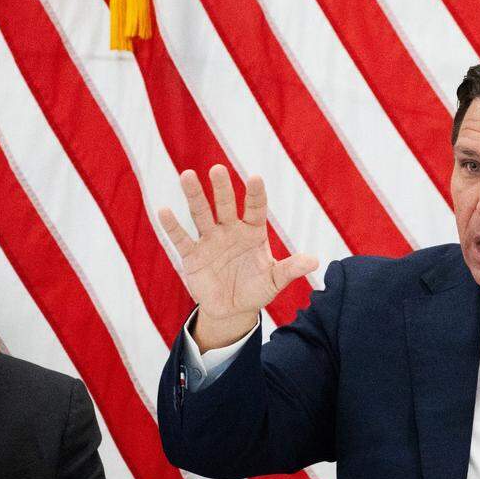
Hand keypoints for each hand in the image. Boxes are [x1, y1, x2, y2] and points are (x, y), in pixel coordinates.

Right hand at [157, 165, 316, 350]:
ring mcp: (210, 241)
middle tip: (217, 168)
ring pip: (201, 214)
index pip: (255, 208)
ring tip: (186, 175)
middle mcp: (230, 230)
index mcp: (253, 232)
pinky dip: (173, 226)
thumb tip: (315, 261)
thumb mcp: (275, 280)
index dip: (255, 194)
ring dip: (194, 196)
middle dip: (222, 188)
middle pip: (225, 205)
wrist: (232, 310)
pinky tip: (164, 210)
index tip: (255, 177)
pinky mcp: (192, 256)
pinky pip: (181, 239)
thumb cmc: (256, 289)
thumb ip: (291, 269)